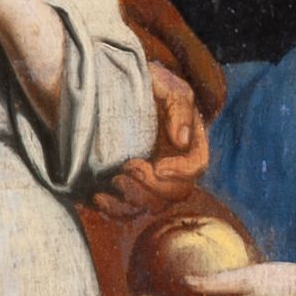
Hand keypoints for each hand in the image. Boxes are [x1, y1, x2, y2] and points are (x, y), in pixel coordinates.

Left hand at [95, 60, 213, 216]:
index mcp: (186, 142)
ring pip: (151, 206)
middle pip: (175, 193)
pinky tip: (99, 196)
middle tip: (129, 167)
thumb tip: (181, 140)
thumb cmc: (140, 83)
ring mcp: (147, 180)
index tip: (158, 166)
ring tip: (115, 178)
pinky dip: (113, 210)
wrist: (102, 86)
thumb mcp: (163, 83)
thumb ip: (178, 106)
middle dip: (153, 186)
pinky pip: (124, 212)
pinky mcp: (123, 188)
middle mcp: (171, 165)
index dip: (180, 172)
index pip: (196, 166)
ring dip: (134, 199)